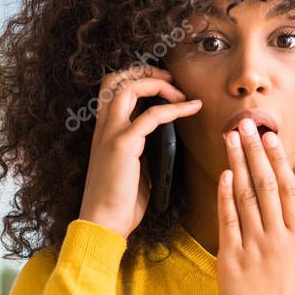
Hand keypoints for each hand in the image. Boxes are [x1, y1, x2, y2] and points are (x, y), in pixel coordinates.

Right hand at [77, 64, 201, 239]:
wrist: (103, 223)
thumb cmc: (118, 202)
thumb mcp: (131, 168)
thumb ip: (141, 150)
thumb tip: (162, 140)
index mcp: (104, 132)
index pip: (111, 90)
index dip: (135, 78)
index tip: (161, 84)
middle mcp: (103, 128)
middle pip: (115, 79)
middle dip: (144, 71)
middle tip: (169, 78)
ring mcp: (111, 134)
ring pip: (128, 87)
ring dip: (157, 83)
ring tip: (179, 91)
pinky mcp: (123, 145)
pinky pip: (152, 115)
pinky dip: (175, 107)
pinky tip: (192, 108)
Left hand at [216, 118, 294, 294]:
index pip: (289, 189)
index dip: (278, 161)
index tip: (270, 137)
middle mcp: (277, 236)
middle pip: (266, 185)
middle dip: (256, 152)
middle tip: (246, 125)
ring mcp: (254, 246)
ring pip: (246, 196)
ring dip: (238, 164)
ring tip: (231, 139)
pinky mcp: (232, 258)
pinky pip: (228, 220)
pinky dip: (225, 196)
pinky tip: (224, 174)